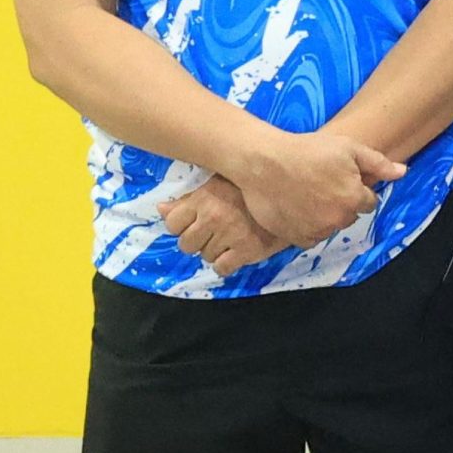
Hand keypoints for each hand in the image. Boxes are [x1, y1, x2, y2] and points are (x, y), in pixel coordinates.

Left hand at [159, 177, 295, 277]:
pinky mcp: (247, 250)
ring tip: (230, 240)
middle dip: (198, 240)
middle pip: (186, 244)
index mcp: (204, 199)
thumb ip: (189, 199)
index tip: (195, 223)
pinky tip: (235, 254)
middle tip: (214, 233)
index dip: (181, 226)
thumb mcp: (217, 185)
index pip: (173, 223)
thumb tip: (160, 209)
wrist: (292, 194)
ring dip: (215, 251)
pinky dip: (226, 264)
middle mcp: (213, 217)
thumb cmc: (250, 188)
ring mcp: (230, 235)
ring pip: (205, 256)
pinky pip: (222, 268)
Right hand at [227, 129, 404, 244]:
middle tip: (322, 185)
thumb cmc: (307, 150)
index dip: (357, 189)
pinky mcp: (295, 237)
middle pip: (349, 215)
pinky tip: (298, 208)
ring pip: (330, 227)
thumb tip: (403, 172)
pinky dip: (307, 227)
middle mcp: (338, 219)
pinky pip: (310, 238)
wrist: (263, 162)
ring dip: (325, 216)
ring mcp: (316, 230)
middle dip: (342, 203)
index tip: (340, 178)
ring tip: (307, 195)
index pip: (368, 202)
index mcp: (354, 198)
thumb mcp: (348, 148)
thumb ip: (378, 163)